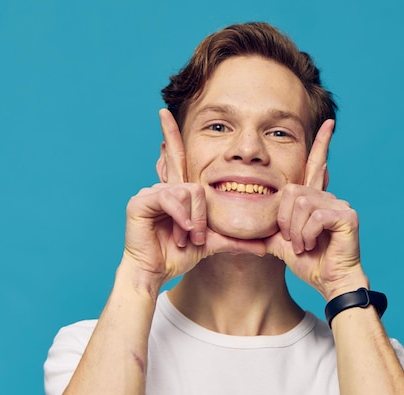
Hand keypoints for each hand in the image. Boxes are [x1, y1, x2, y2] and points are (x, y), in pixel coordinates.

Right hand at [120, 109, 265, 291]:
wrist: (155, 272)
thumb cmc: (178, 256)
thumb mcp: (211, 243)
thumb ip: (236, 240)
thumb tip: (264, 247)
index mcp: (178, 192)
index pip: (178, 158)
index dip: (172, 135)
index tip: (164, 112)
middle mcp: (164, 187)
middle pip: (196, 185)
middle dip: (198, 215)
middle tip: (195, 237)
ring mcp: (150, 192)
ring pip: (188, 192)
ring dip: (192, 220)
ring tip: (189, 240)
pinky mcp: (139, 202)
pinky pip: (170, 198)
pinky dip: (181, 217)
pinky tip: (181, 234)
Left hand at [265, 120, 367, 299]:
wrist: (329, 282)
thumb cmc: (310, 262)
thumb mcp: (281, 242)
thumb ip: (269, 228)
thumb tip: (247, 226)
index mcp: (315, 199)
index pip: (316, 165)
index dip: (322, 143)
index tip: (329, 123)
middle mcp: (328, 196)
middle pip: (291, 192)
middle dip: (285, 220)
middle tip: (294, 240)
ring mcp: (339, 204)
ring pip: (300, 204)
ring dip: (296, 231)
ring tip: (303, 245)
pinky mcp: (347, 215)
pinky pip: (314, 215)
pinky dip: (307, 234)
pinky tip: (311, 246)